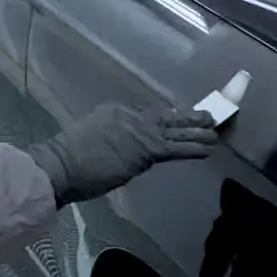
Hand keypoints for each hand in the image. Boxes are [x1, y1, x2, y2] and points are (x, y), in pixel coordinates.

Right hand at [29, 102, 220, 206]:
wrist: (61, 164)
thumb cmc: (66, 160)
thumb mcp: (89, 140)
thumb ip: (107, 141)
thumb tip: (120, 153)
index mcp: (113, 112)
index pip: (146, 115)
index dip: (165, 119)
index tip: (176, 120)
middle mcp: (130, 116)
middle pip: (165, 115)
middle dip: (187, 116)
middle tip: (207, 116)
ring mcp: (140, 131)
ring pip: (176, 129)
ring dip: (198, 130)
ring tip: (216, 129)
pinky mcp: (147, 149)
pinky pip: (177, 148)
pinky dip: (194, 147)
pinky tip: (208, 148)